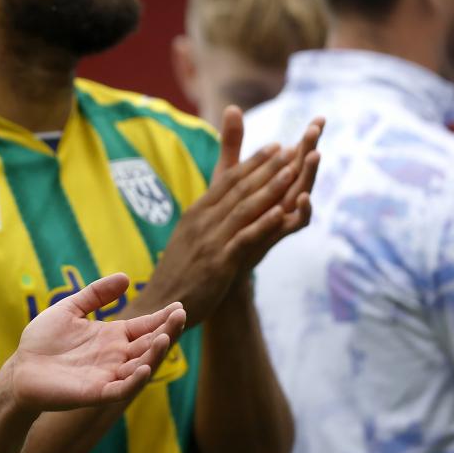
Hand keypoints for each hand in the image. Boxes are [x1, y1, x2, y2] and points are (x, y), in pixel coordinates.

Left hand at [4, 273, 185, 413]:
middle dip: (166, 331)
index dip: (162, 318)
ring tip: (165, 337)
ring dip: (155, 354)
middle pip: (149, 345)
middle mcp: (116, 356)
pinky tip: (144, 367)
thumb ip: (96, 295)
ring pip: (141, 366)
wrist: (20, 369)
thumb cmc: (43, 340)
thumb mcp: (70, 309)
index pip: (145, 327)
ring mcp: (108, 375)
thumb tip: (126, 277)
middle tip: (180, 315)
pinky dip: (135, 380)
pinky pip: (121, 388)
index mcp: (113, 337)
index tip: (178, 306)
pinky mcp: (96, 393)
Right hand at [143, 107, 321, 323]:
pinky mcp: (218, 263)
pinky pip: (244, 238)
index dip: (252, 163)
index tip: (274, 147)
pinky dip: (263, 223)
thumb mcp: (188, 239)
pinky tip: (282, 212)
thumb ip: (205, 218)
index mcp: (194, 214)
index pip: (227, 181)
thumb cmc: (176, 274)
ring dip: (270, 187)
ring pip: (244, 208)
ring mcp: (209, 241)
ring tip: (293, 170)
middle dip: (266, 167)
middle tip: (290, 149)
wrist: (160, 305)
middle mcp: (201, 222)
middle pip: (238, 189)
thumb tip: (217, 205)